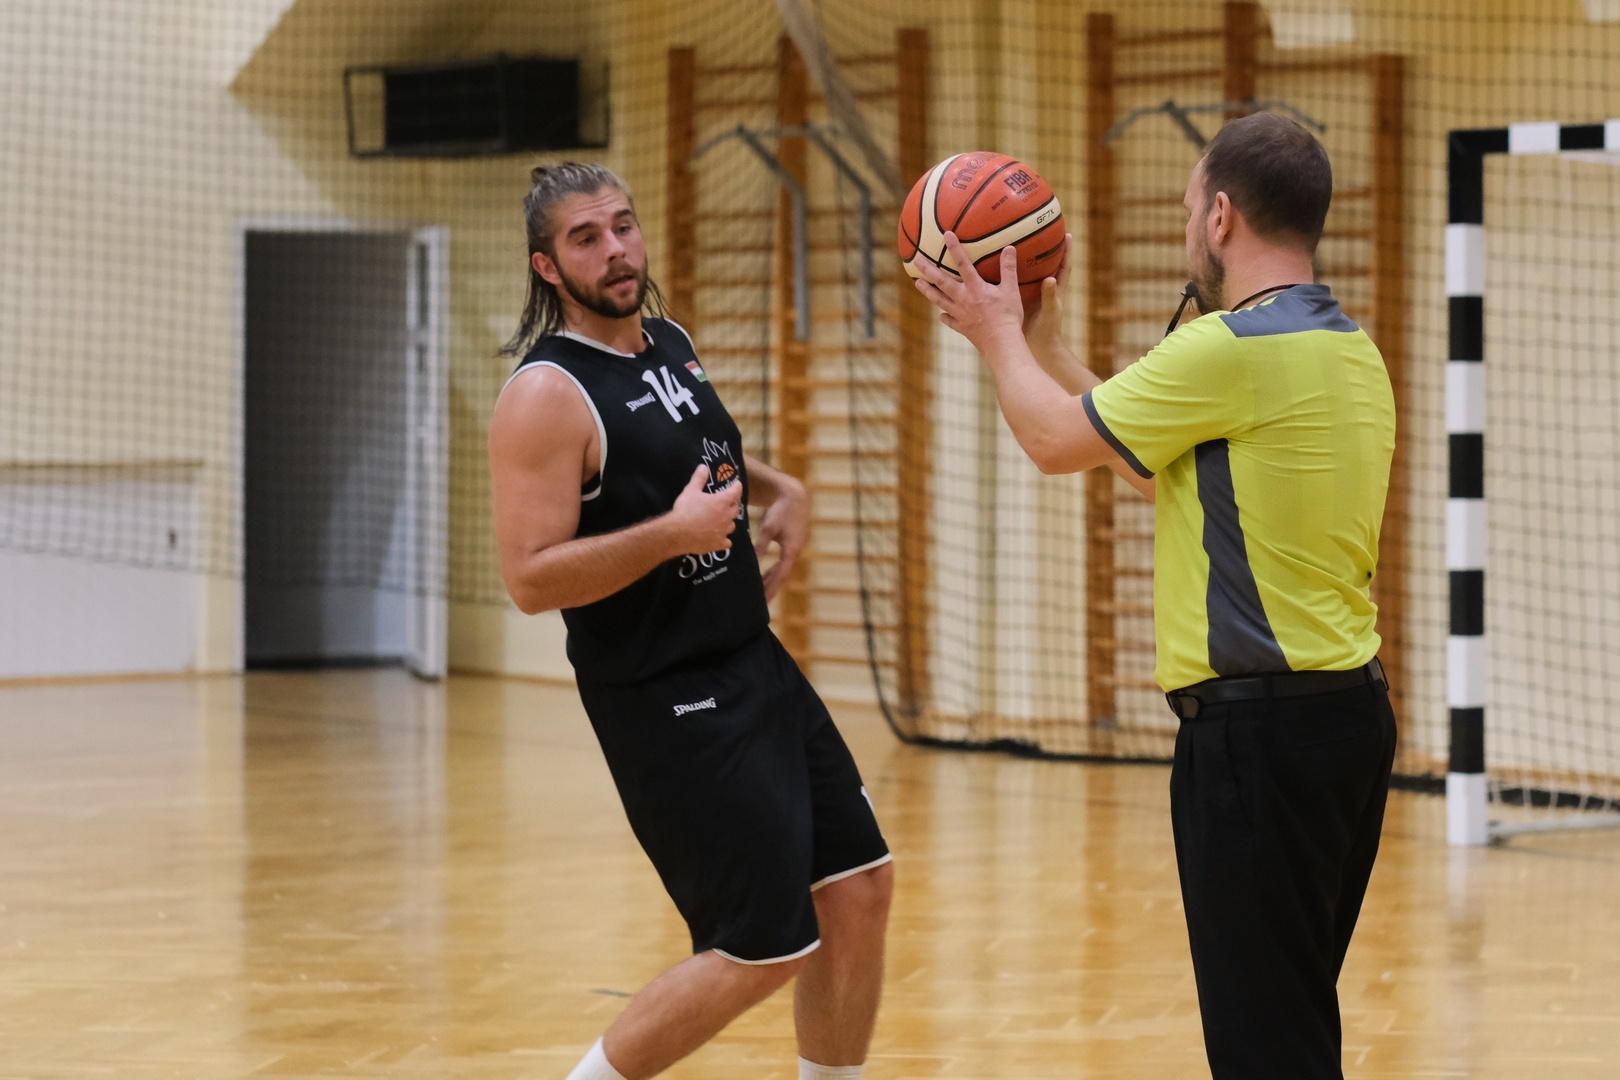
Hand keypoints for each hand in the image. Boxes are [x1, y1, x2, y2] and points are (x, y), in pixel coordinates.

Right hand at [667, 464, 741, 554]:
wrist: (678, 533)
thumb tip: (703, 466)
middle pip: (736, 508)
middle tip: (728, 501)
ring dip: (728, 521)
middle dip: (733, 503)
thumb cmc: (686, 510)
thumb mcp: (690, 491)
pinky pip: (726, 542)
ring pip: (732, 525)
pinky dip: (724, 539)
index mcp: (722, 501)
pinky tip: (720, 538)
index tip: (736, 484)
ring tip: (722, 519)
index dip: (737, 486)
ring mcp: (724, 531)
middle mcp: (727, 516)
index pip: (736, 491)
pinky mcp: (718, 544)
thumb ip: (699, 478)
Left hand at [754, 476, 808, 601]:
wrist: (795, 497)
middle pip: (781, 577)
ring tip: (759, 594)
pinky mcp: (791, 546)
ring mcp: (794, 550)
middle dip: (770, 589)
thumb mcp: (770, 527)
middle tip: (758, 604)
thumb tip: (754, 561)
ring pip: (781, 571)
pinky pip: (781, 564)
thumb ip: (761, 545)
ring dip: (771, 582)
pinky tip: (764, 577)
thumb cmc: (782, 511)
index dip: (771, 589)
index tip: (763, 601)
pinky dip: (773, 572)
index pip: (780, 576)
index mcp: (791, 551)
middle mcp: (795, 553)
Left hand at [912, 232, 1024, 351]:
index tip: (946, 235)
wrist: (1001, 344)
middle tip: (916, 260)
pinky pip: (950, 321)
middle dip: (928, 270)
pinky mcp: (961, 328)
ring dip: (927, 291)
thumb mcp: (1011, 290)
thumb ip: (1008, 269)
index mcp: (975, 288)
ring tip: (918, 283)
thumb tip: (1009, 248)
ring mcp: (960, 314)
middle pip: (942, 282)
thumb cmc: (1008, 316)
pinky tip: (941, 315)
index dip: (955, 248)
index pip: (963, 264)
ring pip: (939, 300)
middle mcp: (963, 299)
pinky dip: (944, 317)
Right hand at [1022, 233, 1071, 356]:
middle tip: (1041, 232)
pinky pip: (1016, 285)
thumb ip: (1050, 295)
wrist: (1038, 349)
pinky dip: (1010, 276)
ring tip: (1016, 244)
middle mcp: (1045, 290)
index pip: (1064, 266)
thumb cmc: (1047, 331)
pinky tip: (997, 270)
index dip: (1067, 251)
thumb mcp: (1049, 312)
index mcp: (1056, 290)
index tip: (1068, 234)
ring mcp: (1034, 296)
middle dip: (1045, 249)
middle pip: (1047, 265)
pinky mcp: (1022, 302)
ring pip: (1030, 274)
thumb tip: (1051, 279)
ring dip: (1025, 261)